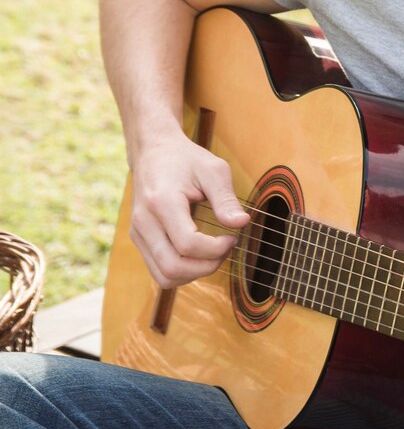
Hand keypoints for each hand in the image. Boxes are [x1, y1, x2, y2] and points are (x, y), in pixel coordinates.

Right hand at [128, 133, 248, 287]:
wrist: (153, 152)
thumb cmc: (185, 159)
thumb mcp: (213, 169)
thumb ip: (226, 198)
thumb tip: (242, 223)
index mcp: (162, 202)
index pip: (188, 244)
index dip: (216, 249)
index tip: (233, 237)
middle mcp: (144, 222)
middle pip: (173, 267)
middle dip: (207, 266)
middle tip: (226, 248)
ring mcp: (138, 234)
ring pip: (164, 276)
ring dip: (194, 273)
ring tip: (214, 253)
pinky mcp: (139, 240)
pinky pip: (159, 271)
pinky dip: (182, 272)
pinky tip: (199, 256)